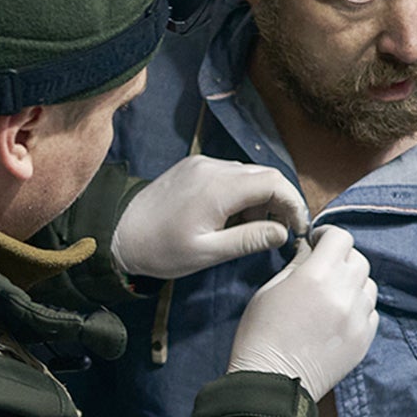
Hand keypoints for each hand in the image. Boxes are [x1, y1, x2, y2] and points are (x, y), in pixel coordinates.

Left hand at [111, 156, 308, 279]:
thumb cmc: (161, 250)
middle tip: (281, 232)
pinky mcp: (193, 167)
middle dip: (279, 202)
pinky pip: (230, 174)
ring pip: (248, 174)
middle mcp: (213, 167)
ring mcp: (202, 164)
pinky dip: (241, 194)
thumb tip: (283, 232)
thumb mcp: (208, 253)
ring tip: (250, 231)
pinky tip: (231, 219)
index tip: (298, 229)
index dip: (293, 204)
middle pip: (264, 175)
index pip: (274, 182)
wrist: (118, 233)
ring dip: (260, 200)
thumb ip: (249, 240)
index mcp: (219, 188)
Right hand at [226, 226, 377, 399]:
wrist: (271, 382)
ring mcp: (357, 318)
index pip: (341, 238)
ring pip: (369, 285)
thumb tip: (311, 249)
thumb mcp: (269, 290)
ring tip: (333, 295)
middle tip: (325, 269)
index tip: (318, 243)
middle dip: (341, 258)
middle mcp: (343, 294)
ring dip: (354, 283)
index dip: (328, 236)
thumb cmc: (260, 335)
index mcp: (317, 275)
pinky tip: (339, 316)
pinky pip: (372, 312)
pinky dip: (359, 308)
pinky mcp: (364, 340)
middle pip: (359, 259)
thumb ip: (296, 264)